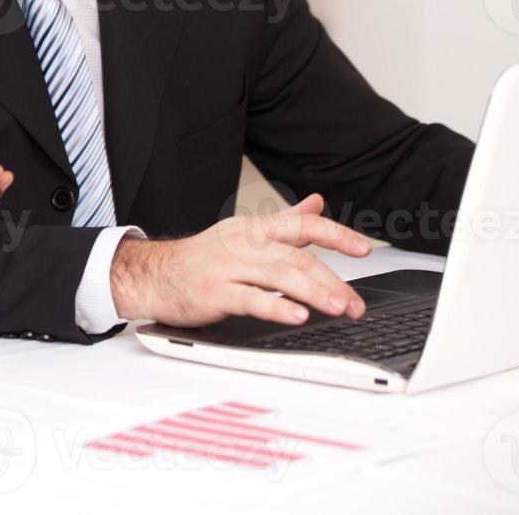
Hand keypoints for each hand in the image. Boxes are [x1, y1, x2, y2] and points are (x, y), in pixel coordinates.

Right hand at [110, 193, 374, 327]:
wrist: (154, 275)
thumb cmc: (203, 258)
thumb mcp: (244, 234)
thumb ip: (285, 220)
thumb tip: (316, 203)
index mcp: (253, 228)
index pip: (301, 225)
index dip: (335, 234)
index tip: (364, 248)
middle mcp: (242, 243)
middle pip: (296, 257)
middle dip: (331, 280)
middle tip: (354, 303)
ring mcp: (227, 267)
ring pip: (278, 275)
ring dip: (314, 293)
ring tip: (338, 308)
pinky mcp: (214, 292)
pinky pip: (250, 299)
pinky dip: (276, 306)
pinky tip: (297, 315)